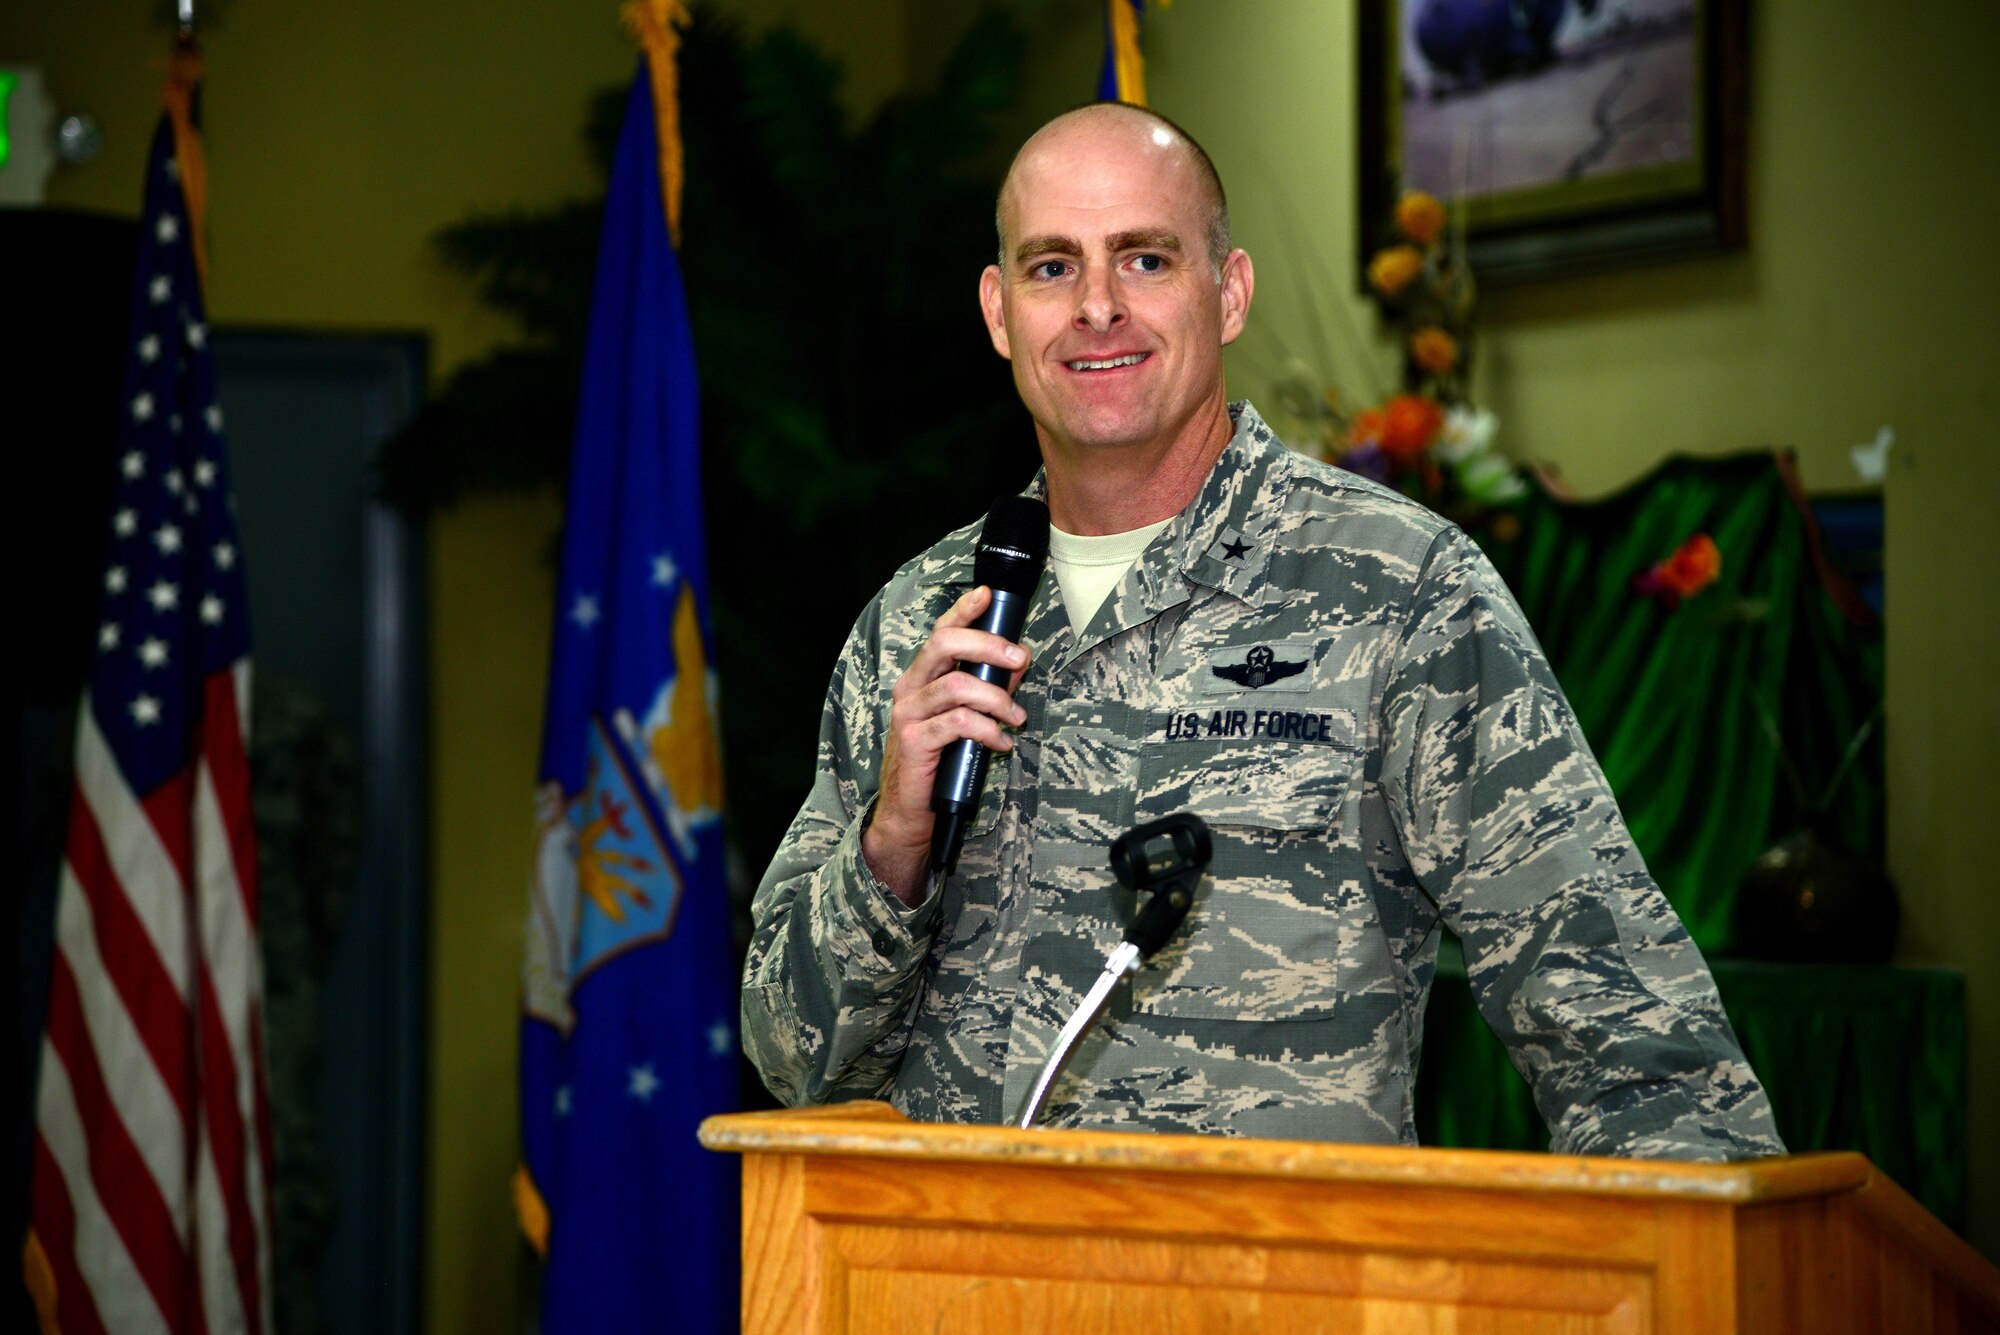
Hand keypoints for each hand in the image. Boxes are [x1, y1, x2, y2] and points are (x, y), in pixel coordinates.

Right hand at [863, 585, 1029, 904]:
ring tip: (1017, 719)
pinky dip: (988, 731)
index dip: (963, 610)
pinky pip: (959, 724)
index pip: (941, 632)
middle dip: (988, 645)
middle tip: (1020, 659)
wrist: (910, 811)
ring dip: (997, 699)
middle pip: (945, 644)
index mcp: (921, 677)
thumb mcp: (965, 718)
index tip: (987, 594)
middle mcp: (910, 688)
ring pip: (958, 686)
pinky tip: (1001, 742)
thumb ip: (987, 689)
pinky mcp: (914, 740)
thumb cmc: (939, 761)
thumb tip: (1017, 662)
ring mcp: (908, 713)